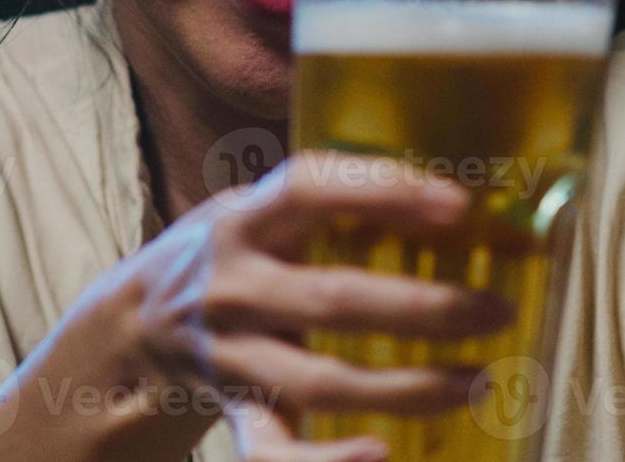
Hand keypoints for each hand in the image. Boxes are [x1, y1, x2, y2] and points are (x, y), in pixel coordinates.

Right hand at [0, 150, 509, 461]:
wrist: (128, 331)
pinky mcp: (235, 411)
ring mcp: (230, 356)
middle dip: (424, 307)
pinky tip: (385, 455)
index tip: (456, 201)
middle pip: (332, 299)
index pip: (307, 189)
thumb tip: (443, 193)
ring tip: (479, 380)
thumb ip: (323, 202)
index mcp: (242, 221)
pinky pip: (277, 451)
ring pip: (321, 381)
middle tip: (495, 309)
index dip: (380, 189)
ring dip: (408, 387)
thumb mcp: (254, 209)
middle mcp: (231, 287)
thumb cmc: (225, 256)